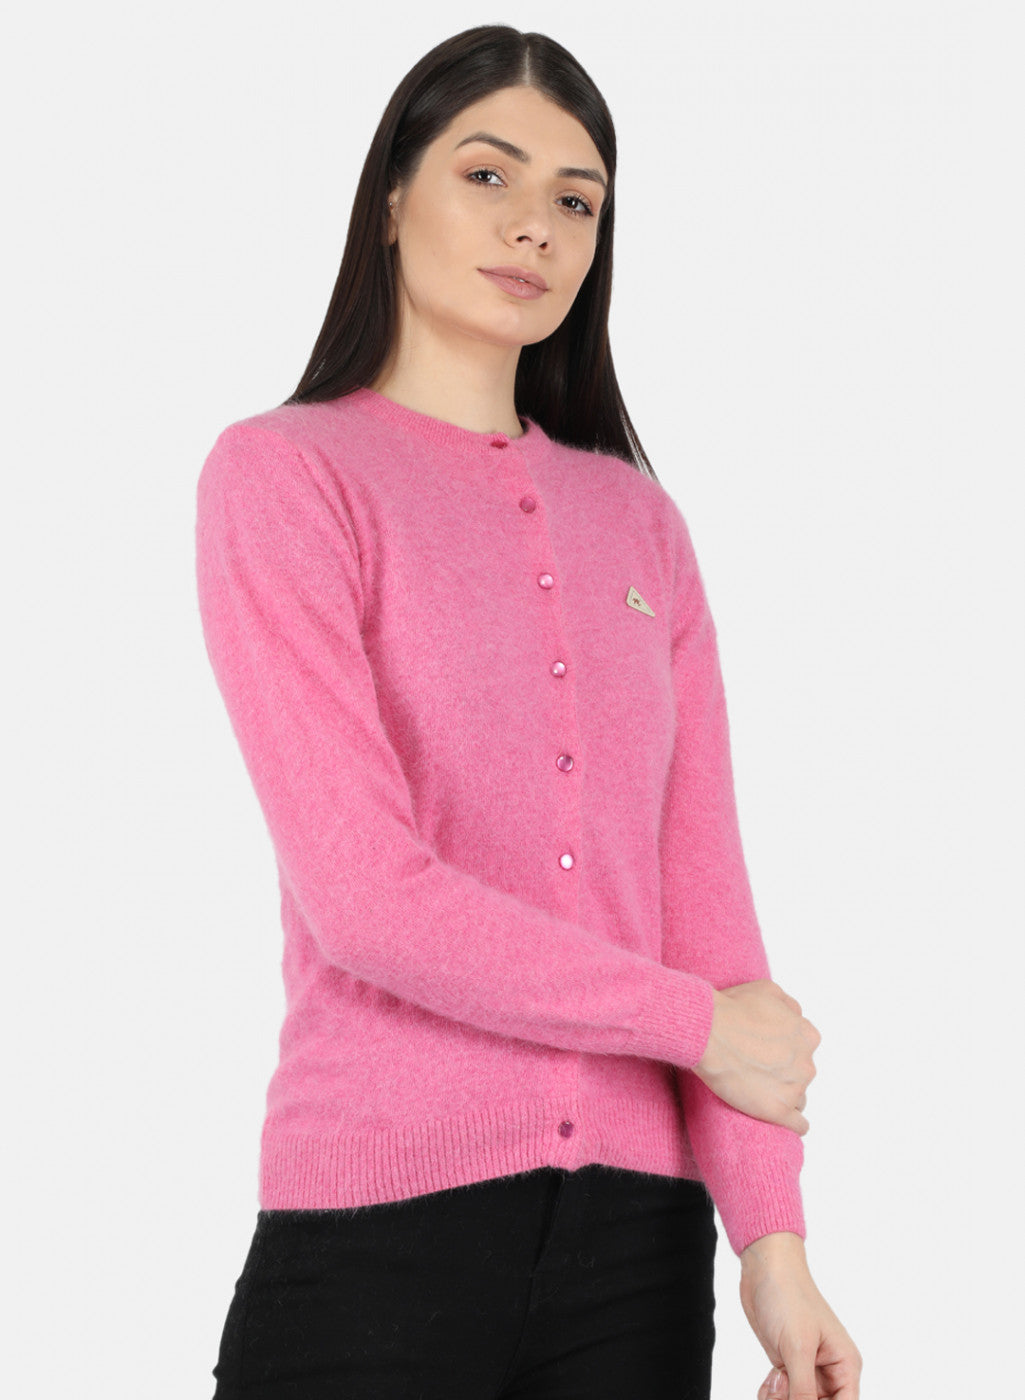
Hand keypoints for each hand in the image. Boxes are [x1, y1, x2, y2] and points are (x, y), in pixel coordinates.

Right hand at [693, 979, 819, 1132]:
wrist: (708, 1033)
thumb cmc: (732, 1009)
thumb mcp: (767, 990)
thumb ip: (789, 1005)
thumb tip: (795, 1017)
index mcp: (807, 1035)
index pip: (803, 1048)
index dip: (784, 1048)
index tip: (765, 1050)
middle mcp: (806, 1063)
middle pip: (800, 1073)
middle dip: (784, 1072)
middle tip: (756, 1068)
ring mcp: (794, 1089)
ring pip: (799, 1098)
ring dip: (784, 1095)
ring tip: (759, 1091)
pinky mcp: (778, 1111)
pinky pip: (798, 1124)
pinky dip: (793, 1123)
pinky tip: (781, 1118)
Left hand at [740, 1233, 862, 1399]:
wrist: (763, 1269)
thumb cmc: (788, 1296)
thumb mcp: (797, 1347)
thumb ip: (803, 1390)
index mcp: (845, 1364)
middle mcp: (829, 1370)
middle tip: (783, 1383)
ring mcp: (807, 1367)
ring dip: (781, 1399)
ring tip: (774, 1379)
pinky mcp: (787, 1363)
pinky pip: (782, 1395)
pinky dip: (771, 1394)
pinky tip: (768, 1380)